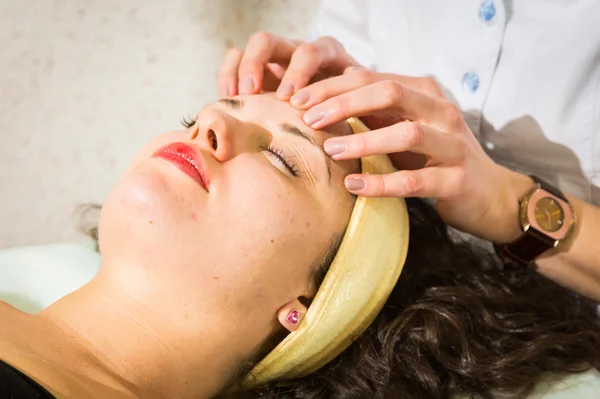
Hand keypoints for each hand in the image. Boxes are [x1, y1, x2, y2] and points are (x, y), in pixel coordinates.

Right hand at [216, 32, 359, 98]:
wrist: (338, 114)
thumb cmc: (350, 107)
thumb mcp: (356, 98)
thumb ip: (352, 89)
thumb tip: (352, 76)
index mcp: (325, 53)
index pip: (308, 52)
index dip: (297, 73)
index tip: (288, 100)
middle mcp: (297, 50)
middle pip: (268, 41)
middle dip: (256, 65)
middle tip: (251, 93)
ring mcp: (275, 59)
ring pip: (248, 48)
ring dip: (238, 70)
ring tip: (233, 98)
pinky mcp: (258, 71)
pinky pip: (235, 60)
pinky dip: (227, 77)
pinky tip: (229, 101)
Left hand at [289, 68, 533, 242]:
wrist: (489, 194)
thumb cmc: (437, 158)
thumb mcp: (406, 126)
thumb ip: (378, 107)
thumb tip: (339, 80)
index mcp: (426, 94)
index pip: (374, 79)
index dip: (333, 88)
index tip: (298, 100)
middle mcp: (442, 112)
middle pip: (389, 95)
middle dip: (344, 104)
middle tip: (308, 120)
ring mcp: (453, 145)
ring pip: (406, 133)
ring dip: (363, 141)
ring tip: (329, 150)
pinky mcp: (457, 180)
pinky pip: (415, 181)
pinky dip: (382, 182)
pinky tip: (354, 186)